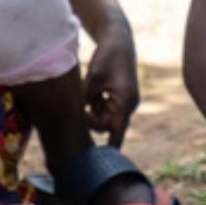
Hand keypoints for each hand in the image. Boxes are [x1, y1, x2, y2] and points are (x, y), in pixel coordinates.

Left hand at [83, 28, 140, 144]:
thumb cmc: (106, 58)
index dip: (109, 149)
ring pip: (105, 116)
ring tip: (90, 90)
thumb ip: (86, 102)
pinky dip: (98, 102)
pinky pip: (107, 107)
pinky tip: (95, 88)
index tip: (100, 165)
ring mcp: (126, 101)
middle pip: (107, 125)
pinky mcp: (121, 96)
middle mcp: (129, 105)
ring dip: (94, 109)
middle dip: (92, 119)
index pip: (117, 133)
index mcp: (125, 103)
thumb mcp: (92, 81)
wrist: (118, 39)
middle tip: (81, 105)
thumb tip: (76, 121)